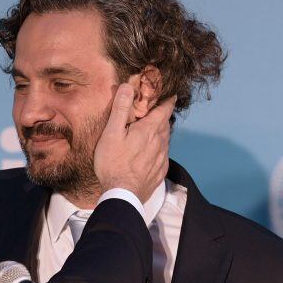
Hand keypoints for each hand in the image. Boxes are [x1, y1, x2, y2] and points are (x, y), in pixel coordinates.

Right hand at [94, 84, 175, 203]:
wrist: (122, 195)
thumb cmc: (113, 163)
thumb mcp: (111, 133)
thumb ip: (121, 109)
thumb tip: (128, 87)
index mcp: (148, 131)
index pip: (163, 111)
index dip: (167, 101)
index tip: (171, 95)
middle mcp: (159, 143)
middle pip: (165, 124)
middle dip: (163, 116)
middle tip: (158, 111)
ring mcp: (161, 158)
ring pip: (165, 140)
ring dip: (161, 133)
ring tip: (154, 131)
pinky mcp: (159, 172)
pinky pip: (163, 156)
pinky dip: (160, 149)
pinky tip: (152, 153)